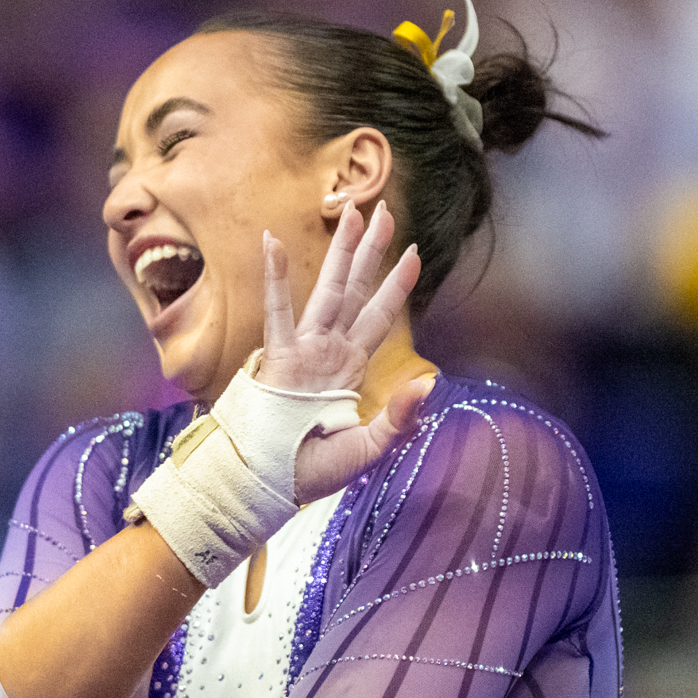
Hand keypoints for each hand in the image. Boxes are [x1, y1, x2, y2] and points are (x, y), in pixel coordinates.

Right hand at [260, 201, 429, 503]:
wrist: (267, 487)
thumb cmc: (310, 473)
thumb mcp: (367, 450)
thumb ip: (399, 420)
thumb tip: (429, 385)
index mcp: (350, 370)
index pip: (379, 317)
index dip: (397, 286)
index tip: (414, 252)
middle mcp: (329, 352)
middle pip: (356, 291)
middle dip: (372, 252)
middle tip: (385, 210)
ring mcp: (303, 352)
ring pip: (327, 291)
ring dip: (341, 253)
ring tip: (352, 212)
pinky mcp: (277, 360)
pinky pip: (278, 313)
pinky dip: (274, 278)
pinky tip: (271, 242)